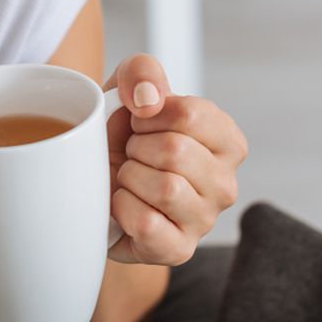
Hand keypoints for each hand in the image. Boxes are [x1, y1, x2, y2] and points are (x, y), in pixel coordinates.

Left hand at [103, 55, 247, 264]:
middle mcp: (226, 183)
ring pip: (165, 188)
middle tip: (131, 154)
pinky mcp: (178, 250)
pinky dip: (122, 208)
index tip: (140, 123)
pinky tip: (122, 204)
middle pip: (176, 151)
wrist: (95, 180)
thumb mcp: (130, 89)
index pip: (191, 115)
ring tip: (129, 177)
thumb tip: (150, 98)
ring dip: (130, 176)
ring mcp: (204, 220)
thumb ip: (142, 72)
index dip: (150, 114)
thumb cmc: (123, 135)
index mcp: (227, 141)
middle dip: (137, 147)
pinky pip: (147, 225)